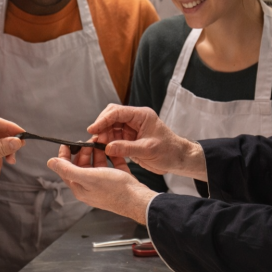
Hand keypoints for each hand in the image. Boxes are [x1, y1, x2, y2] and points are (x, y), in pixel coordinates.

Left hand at [47, 145, 156, 224]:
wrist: (138, 199)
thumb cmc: (114, 190)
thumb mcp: (88, 177)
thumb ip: (68, 169)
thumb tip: (50, 162)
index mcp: (80, 187)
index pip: (66, 169)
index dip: (65, 155)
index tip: (67, 143)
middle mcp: (90, 185)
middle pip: (82, 164)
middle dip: (84, 150)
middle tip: (89, 139)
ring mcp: (103, 181)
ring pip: (96, 162)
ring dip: (97, 150)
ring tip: (100, 139)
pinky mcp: (116, 177)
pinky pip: (110, 162)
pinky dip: (109, 154)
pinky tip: (110, 147)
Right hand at [89, 104, 206, 180]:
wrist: (178, 160)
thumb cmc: (169, 151)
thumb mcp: (148, 150)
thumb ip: (127, 148)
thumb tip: (107, 147)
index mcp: (142, 115)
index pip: (117, 112)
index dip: (103, 120)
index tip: (92, 129)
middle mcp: (135, 119)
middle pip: (111, 117)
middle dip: (101, 127)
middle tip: (94, 139)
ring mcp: (132, 129)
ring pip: (111, 127)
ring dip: (103, 136)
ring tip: (98, 146)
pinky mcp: (130, 138)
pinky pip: (114, 138)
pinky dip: (108, 143)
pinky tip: (104, 150)